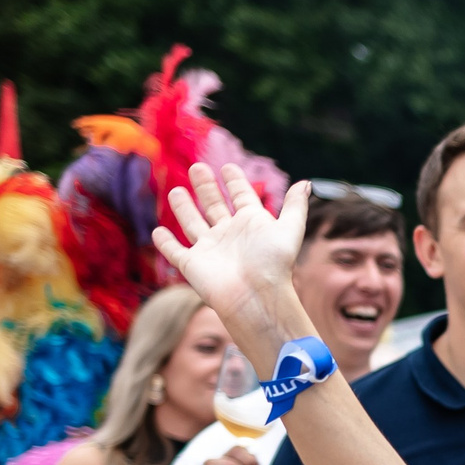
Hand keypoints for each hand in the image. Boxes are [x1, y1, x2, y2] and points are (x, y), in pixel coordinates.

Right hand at [152, 164, 311, 366]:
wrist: (255, 297)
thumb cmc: (274, 264)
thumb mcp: (289, 229)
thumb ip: (296, 206)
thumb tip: (306, 183)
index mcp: (251, 224)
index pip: (242, 197)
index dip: (235, 183)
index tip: (228, 167)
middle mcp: (230, 235)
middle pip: (214, 206)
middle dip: (206, 187)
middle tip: (198, 167)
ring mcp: (210, 249)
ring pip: (193, 224)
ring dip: (184, 208)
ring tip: (176, 190)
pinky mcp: (192, 265)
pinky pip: (176, 252)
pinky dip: (166, 243)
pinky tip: (158, 232)